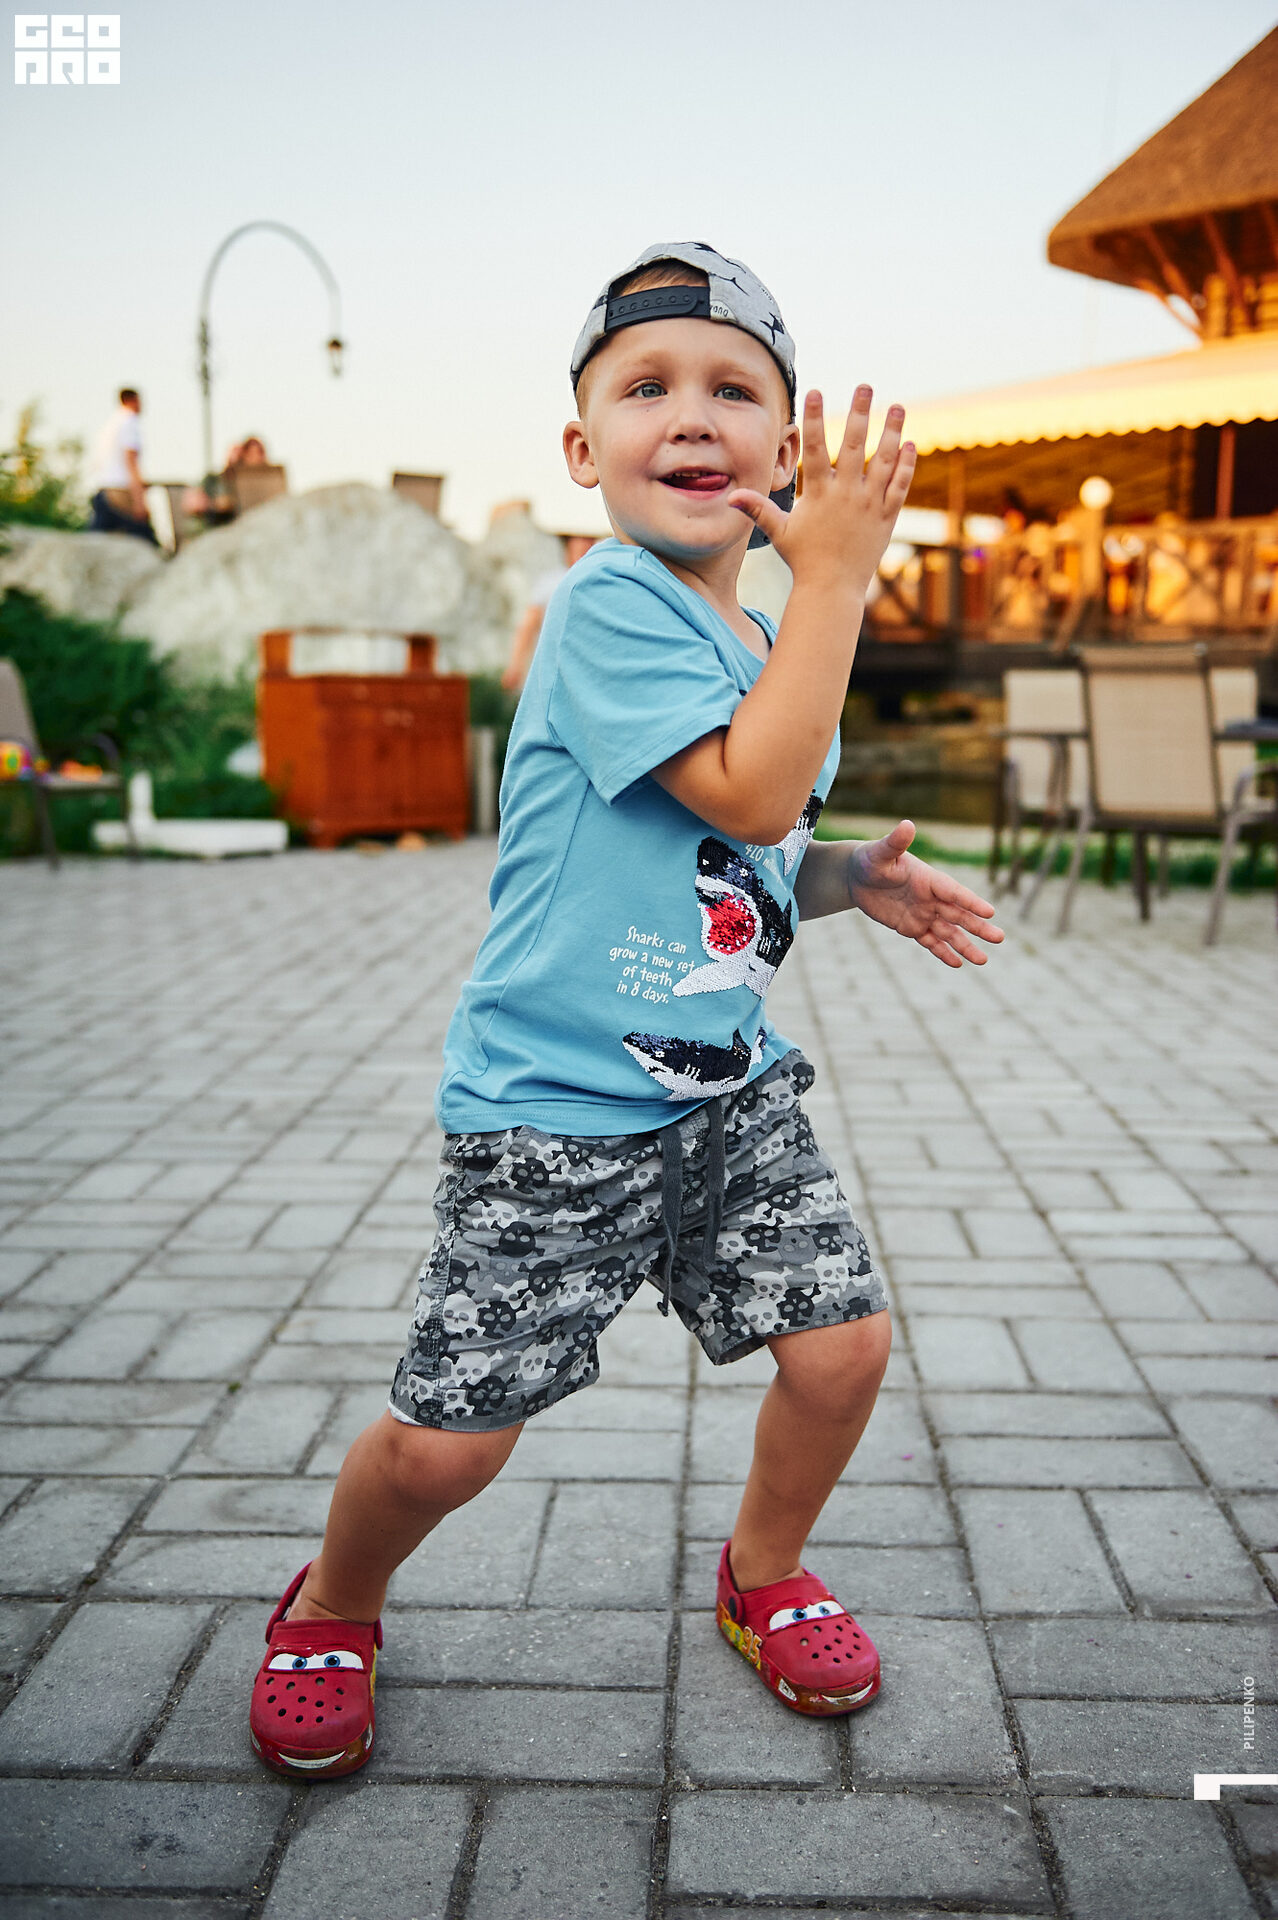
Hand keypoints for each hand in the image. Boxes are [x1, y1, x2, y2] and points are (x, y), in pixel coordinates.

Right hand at [727, 386, 914, 596]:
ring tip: (898, 406)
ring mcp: (869, 504)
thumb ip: (758, 510)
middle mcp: (846, 494)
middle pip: (854, 445)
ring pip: (884, 461)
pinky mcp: (886, 517)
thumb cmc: (803, 560)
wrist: (832, 589)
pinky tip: (911, 444)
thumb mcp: (779, 533)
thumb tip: (731, 497)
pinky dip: (907, 465)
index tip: (816, 391)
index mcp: (820, 494)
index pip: (815, 448)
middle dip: (860, 413)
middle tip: (865, 385)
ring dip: (892, 431)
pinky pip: (900, 486)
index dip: (814, 418)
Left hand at [847, 821, 1003, 967]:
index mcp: (928, 879)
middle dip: (978, 927)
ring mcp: (923, 914)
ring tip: (983, 961)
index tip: (990, 912)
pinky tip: (957, 963)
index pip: (953, 892)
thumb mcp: (880, 853)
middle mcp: (931, 898)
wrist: (857, 876)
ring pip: (948, 932)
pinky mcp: (911, 927)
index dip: (970, 902)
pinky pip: (930, 942)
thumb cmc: (871, 859)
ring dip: (966, 945)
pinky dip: (942, 952)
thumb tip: (907, 824)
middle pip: (959, 915)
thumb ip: (896, 842)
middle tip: (1000, 937)